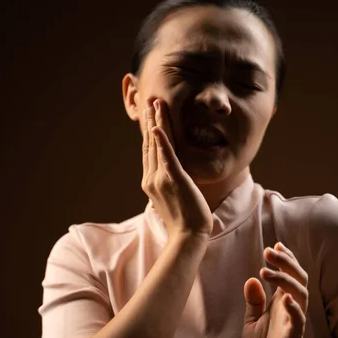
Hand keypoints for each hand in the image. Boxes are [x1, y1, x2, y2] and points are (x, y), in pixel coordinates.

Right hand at [141, 97, 213, 238]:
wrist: (188, 236)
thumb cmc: (185, 221)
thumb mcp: (173, 198)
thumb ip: (168, 183)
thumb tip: (171, 175)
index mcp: (151, 181)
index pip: (150, 151)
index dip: (150, 132)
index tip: (151, 116)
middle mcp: (152, 178)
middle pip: (151, 144)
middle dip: (151, 121)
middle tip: (151, 101)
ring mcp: (161, 178)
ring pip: (158, 145)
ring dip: (157, 123)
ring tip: (156, 105)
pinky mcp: (174, 180)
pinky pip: (167, 157)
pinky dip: (163, 141)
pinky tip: (159, 127)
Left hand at [242, 242, 308, 337]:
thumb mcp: (252, 320)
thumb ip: (253, 301)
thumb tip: (251, 279)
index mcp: (282, 301)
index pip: (290, 274)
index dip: (286, 258)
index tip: (275, 244)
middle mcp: (291, 307)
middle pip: (298, 278)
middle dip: (285, 262)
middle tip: (269, 250)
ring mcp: (294, 321)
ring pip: (300, 294)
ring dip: (285, 280)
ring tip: (266, 271)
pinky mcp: (294, 337)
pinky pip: (299, 320)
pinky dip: (295, 307)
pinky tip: (285, 298)